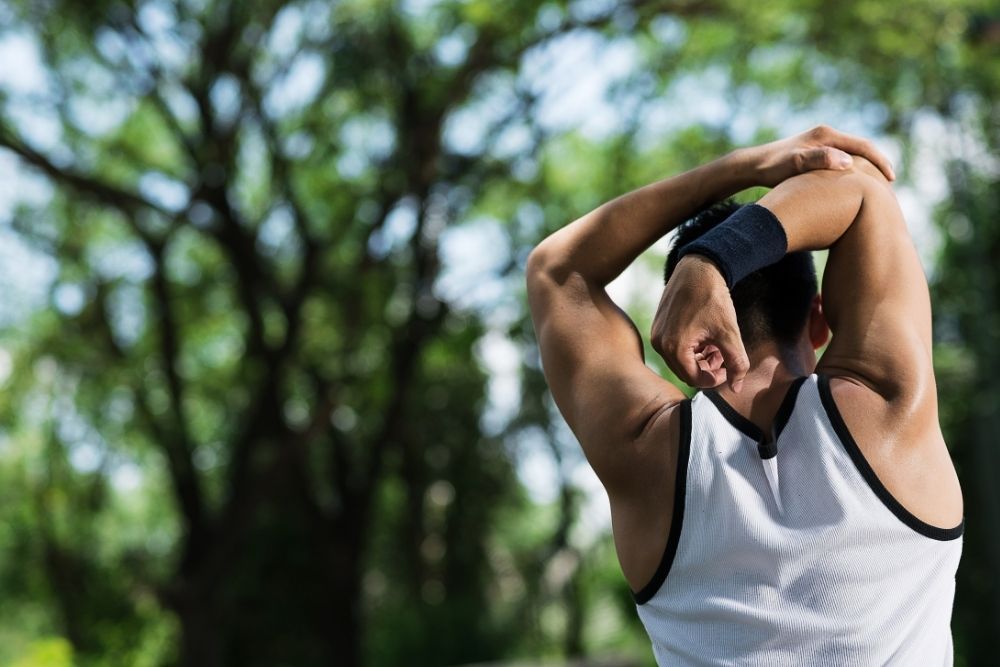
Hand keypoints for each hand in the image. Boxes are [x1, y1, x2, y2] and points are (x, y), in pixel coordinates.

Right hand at [651, 255, 748, 390]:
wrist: (698, 269)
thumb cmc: (712, 299)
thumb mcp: (730, 333)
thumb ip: (736, 363)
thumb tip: (736, 388)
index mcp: (675, 347)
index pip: (694, 379)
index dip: (714, 379)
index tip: (728, 370)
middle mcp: (660, 343)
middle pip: (685, 372)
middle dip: (706, 369)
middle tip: (724, 357)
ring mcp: (657, 334)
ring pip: (679, 361)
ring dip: (699, 359)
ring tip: (716, 346)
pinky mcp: (658, 326)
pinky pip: (673, 348)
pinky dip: (690, 349)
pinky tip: (705, 337)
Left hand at [747, 125, 894, 186]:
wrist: (753, 165)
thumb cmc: (772, 167)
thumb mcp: (794, 164)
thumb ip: (818, 160)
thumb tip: (847, 162)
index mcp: (826, 135)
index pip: (862, 146)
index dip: (879, 162)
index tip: (891, 179)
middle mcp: (826, 136)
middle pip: (861, 149)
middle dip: (877, 166)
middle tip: (890, 186)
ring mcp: (821, 144)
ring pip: (852, 156)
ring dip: (866, 170)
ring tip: (878, 189)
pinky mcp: (816, 153)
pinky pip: (841, 162)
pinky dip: (852, 173)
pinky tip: (854, 188)